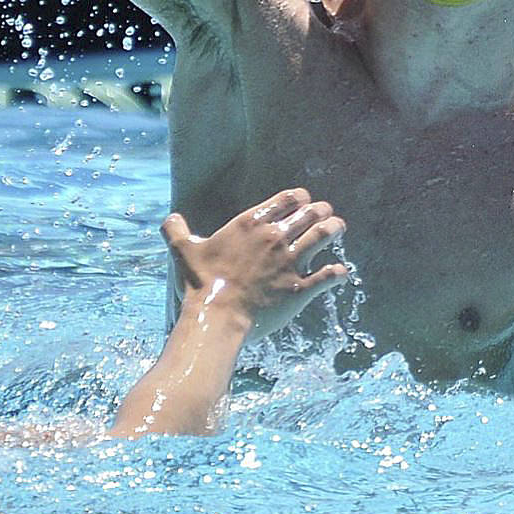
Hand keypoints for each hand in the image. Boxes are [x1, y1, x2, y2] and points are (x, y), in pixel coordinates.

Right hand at [162, 188, 348, 337]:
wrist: (217, 316)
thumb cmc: (200, 283)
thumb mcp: (183, 251)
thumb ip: (176, 230)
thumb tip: (170, 218)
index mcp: (251, 223)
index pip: (287, 199)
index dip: (299, 197)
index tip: (304, 200)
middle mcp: (275, 238)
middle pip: (310, 214)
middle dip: (322, 210)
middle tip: (326, 212)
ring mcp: (290, 263)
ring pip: (323, 237)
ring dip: (335, 229)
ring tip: (340, 227)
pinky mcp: (300, 289)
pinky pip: (328, 276)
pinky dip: (338, 272)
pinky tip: (342, 271)